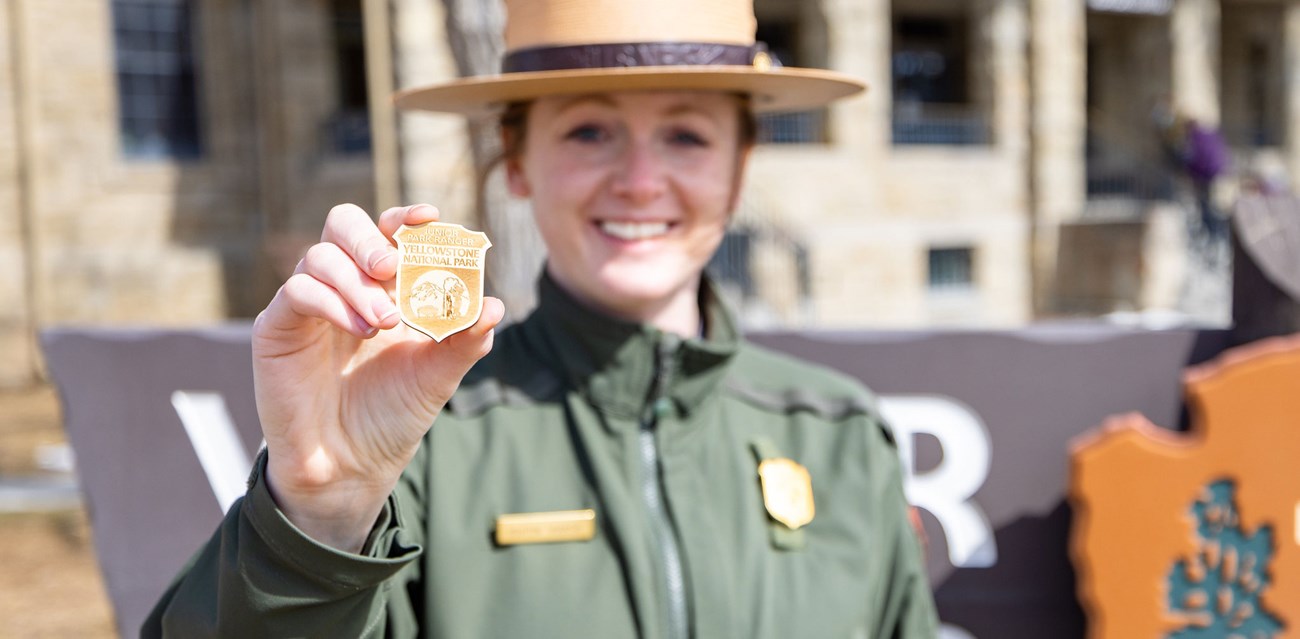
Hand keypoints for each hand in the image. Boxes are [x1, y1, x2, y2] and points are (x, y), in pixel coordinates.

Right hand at [252, 203, 503, 550]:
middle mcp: (342, 286)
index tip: (431, 217)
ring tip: (384, 320)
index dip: (404, 217)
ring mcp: (307, 305)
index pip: (387, 232)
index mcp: (382, 287)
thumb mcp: (438, 376)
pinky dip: (330, 300)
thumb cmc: (392, 414)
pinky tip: (359, 329)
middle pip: (343, 224)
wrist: (352, 467)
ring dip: (357, 281)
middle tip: (392, 266)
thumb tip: (495, 306)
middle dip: (371, 237)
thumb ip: (465, 340)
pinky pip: (296, 292)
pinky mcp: (277, 329)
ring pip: (319, 255)